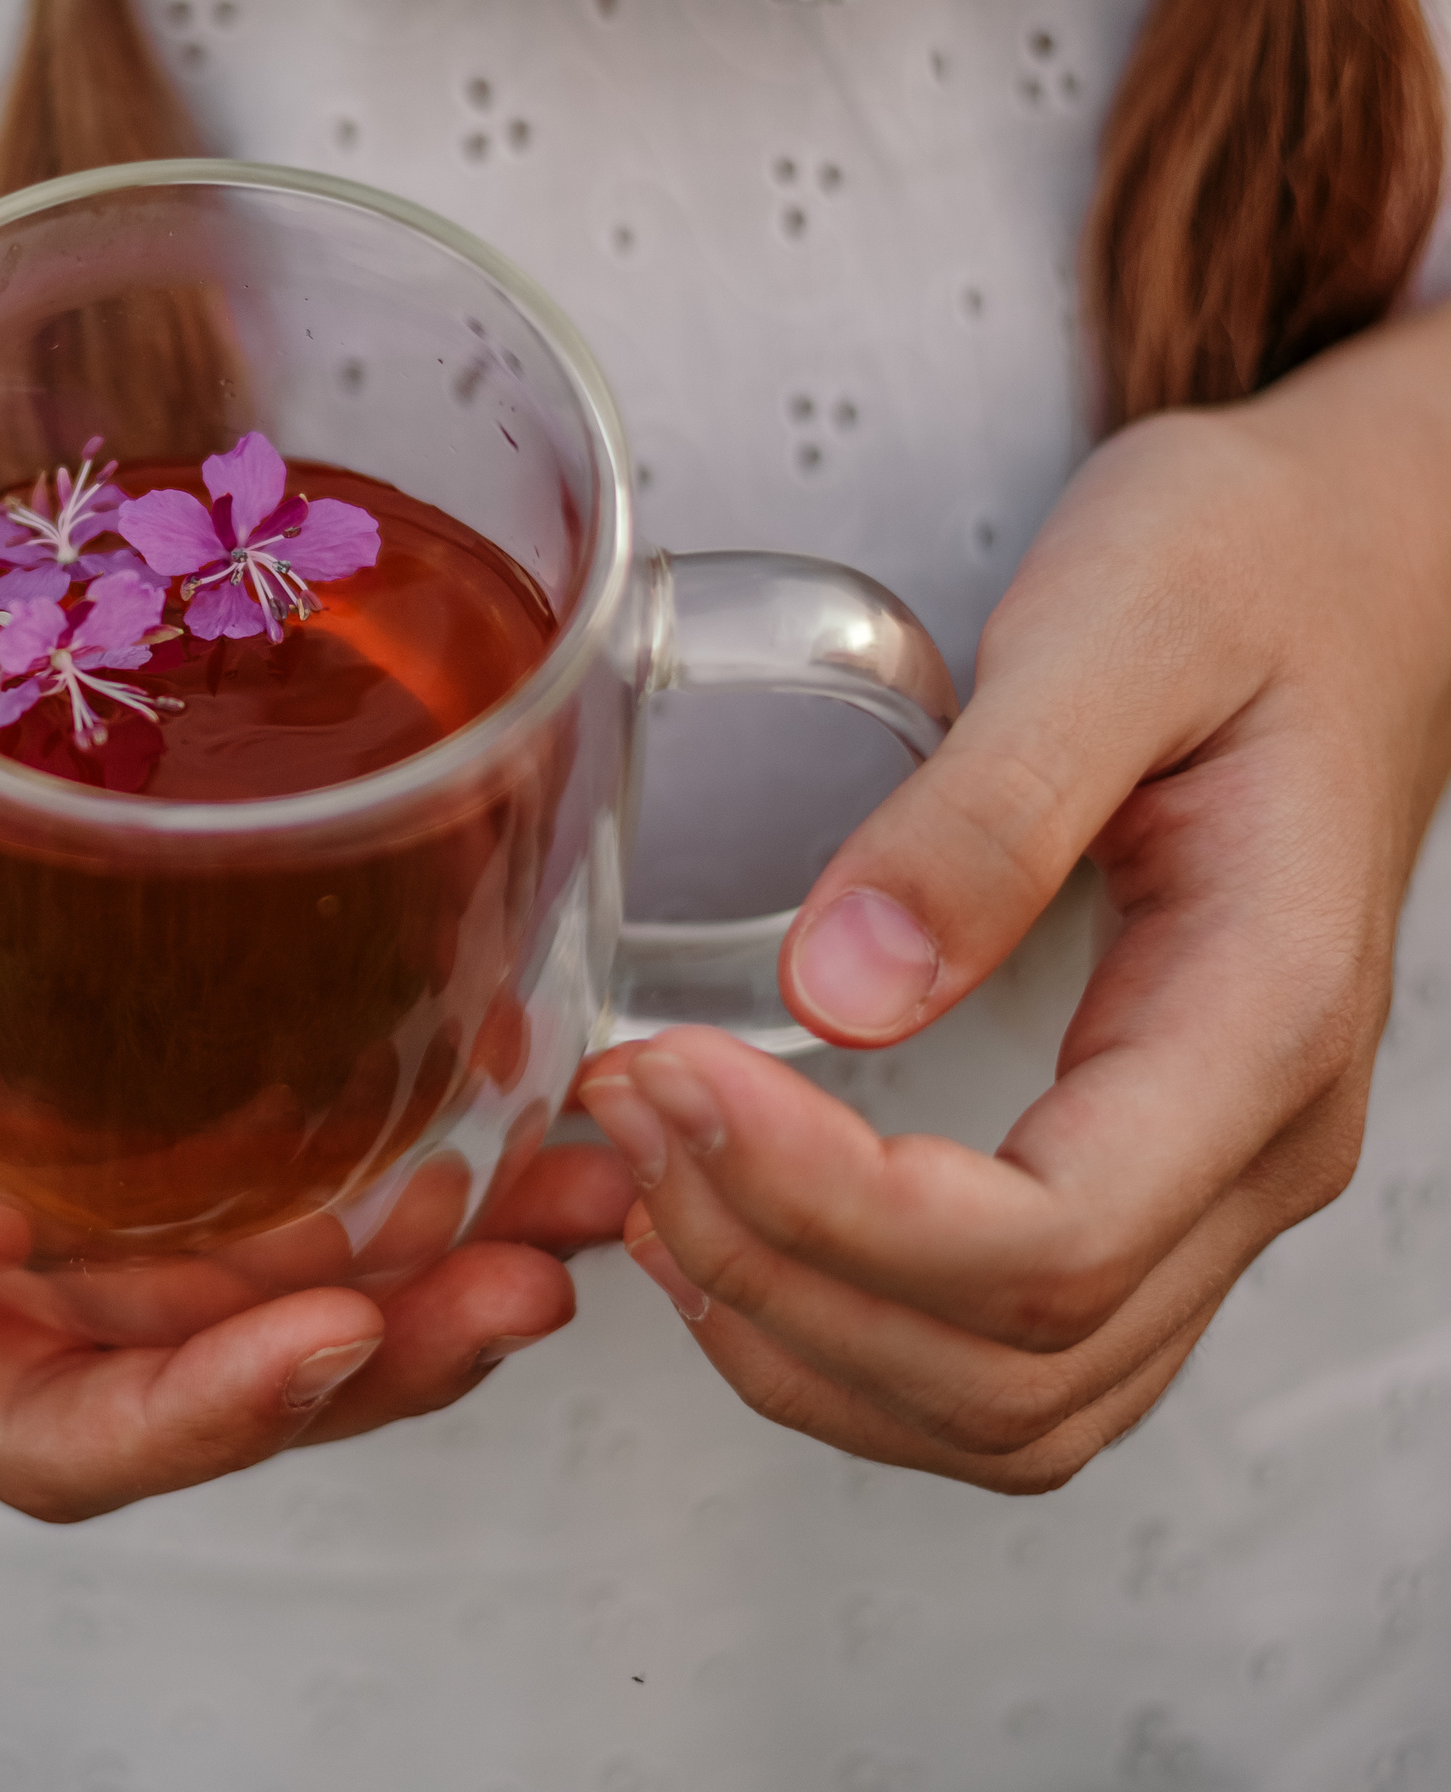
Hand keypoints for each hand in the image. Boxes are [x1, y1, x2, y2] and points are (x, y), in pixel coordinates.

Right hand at [0, 461, 636, 1522]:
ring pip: (311, 1242)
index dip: (211, 1420)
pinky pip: (333, 1074)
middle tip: (538, 1266)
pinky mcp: (190, 963)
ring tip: (591, 1176)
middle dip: (399, 1345)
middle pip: (228, 1355)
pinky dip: (450, 1099)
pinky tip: (540, 1050)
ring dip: (459, 1245)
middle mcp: (23, 1200)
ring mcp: (114, 1089)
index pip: (66, 1423)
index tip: (352, 1329)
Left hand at [582, 306, 1450, 1487]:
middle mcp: (1252, 1144)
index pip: (1050, 1241)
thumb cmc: (1251, 576)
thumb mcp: (1118, 633)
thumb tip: (834, 988)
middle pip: (1017, 1361)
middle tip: (625, 1111)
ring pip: (1012, 1401)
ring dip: (804, 1334)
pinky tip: (729, 1223)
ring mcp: (1205, 1173)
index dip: (833, 1204)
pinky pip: (1007, 1346)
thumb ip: (988, 810)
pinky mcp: (1140, 1159)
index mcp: (1262, 1020)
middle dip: (782, 1272)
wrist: (1347, 571)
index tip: (667, 1075)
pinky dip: (848, 1329)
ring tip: (646, 1182)